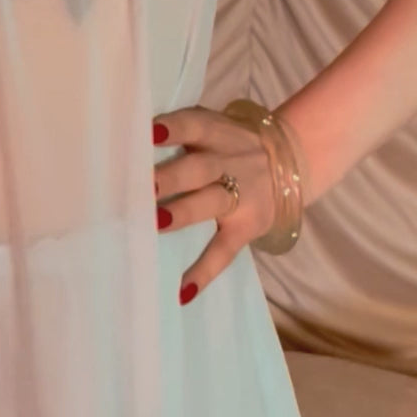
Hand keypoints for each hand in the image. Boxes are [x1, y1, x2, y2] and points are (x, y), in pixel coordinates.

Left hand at [151, 106, 276, 305]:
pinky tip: (182, 291)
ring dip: (183, 213)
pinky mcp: (246, 228)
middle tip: (143, 185)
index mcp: (214, 132)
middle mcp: (228, 161)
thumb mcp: (214, 126)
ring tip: (156, 222)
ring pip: (211, 203)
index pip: (193, 125)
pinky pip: (224, 251)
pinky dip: (204, 272)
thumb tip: (127, 139)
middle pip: (199, 168)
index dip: (174, 128)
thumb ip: (182, 130)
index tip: (150, 132)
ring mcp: (240, 197)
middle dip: (171, 177)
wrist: (289, 161)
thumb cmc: (228, 143)